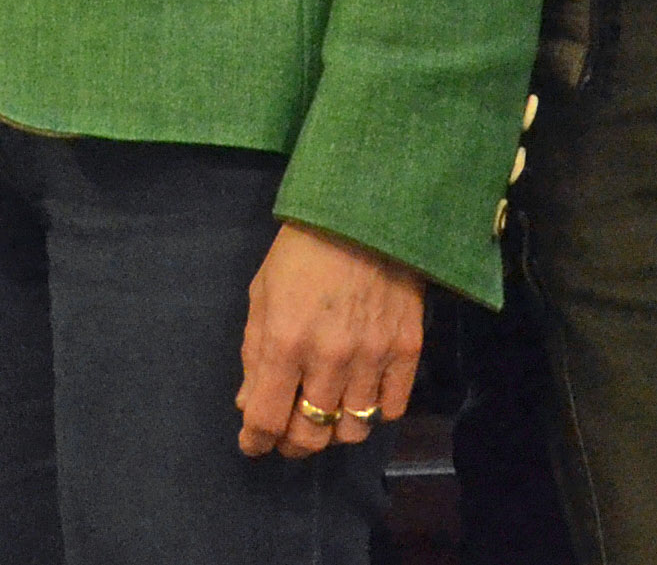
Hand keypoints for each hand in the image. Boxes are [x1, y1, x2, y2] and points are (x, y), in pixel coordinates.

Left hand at [236, 220, 422, 457]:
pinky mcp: (407, 350)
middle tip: (288, 437)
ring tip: (326, 416)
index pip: (266, 419)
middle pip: (311, 435)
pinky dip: (375, 411)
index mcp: (284, 342)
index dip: (255, 441)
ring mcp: (372, 357)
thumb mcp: (262, 292)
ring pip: (353, 430)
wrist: (366, 212)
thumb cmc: (303, 250)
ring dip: (334, 431)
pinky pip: (392, 408)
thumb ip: (254, 352)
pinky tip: (361, 396)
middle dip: (293, 445)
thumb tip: (249, 404)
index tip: (253, 444)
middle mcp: (329, 359)